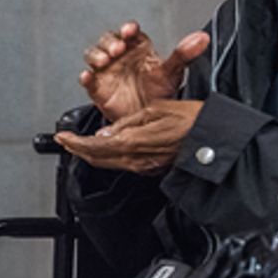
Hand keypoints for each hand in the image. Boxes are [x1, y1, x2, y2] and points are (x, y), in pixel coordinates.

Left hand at [54, 99, 203, 173]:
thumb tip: (105, 133)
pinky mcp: (152, 168)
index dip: (75, 143)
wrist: (215, 137)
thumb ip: (129, 122)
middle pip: (98, 159)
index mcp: (136, 141)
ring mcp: (145, 166)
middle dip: (78, 150)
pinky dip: (108, 157)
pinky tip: (106, 149)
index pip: (96, 146)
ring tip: (80, 144)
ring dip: (91, 155)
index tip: (63, 137)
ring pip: (109, 164)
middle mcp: (138, 159)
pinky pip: (123, 165)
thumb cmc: (193, 119)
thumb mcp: (158, 109)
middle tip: (65, 141)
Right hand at [79, 20, 208, 122]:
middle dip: (110, 42)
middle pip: (108, 40)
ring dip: (96, 55)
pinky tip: (89, 76)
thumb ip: (184, 54)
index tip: (130, 31)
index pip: (130, 32)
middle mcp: (120, 56)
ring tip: (104, 60)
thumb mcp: (173, 73)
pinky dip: (86, 77)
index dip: (128, 29)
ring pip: (94, 55)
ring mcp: (107, 71)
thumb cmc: (159, 92)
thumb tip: (202, 39)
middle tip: (117, 49)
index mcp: (138, 48)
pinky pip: (88, 79)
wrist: (149, 119)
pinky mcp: (98, 87)